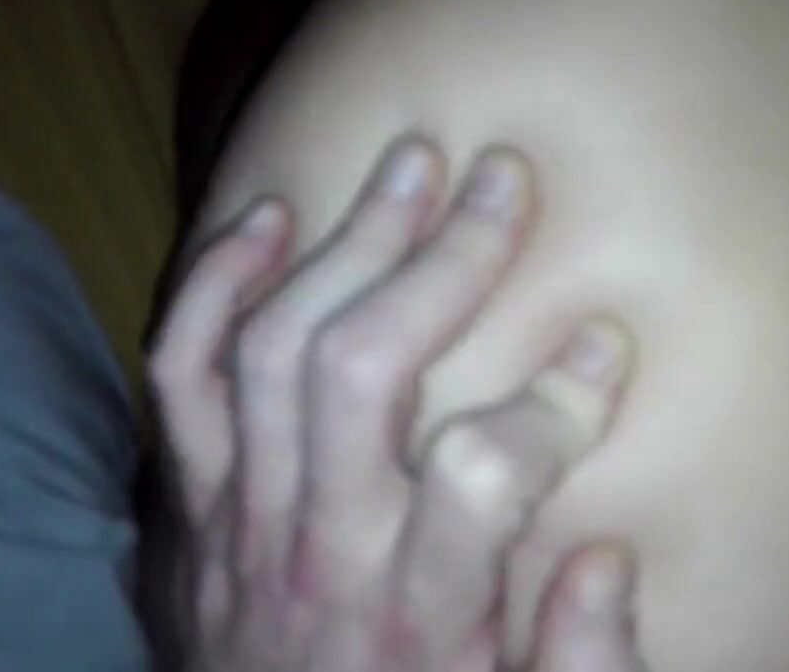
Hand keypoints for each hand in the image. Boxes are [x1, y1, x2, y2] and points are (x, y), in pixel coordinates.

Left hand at [150, 134, 632, 669]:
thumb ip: (578, 667)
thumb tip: (607, 555)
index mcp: (418, 616)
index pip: (484, 474)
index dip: (559, 402)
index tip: (604, 343)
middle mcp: (323, 547)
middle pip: (364, 367)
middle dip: (443, 261)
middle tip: (502, 181)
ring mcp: (245, 514)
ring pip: (277, 346)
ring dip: (349, 242)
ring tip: (411, 166)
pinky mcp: (197, 499)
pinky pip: (182, 373)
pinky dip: (215, 285)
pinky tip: (269, 220)